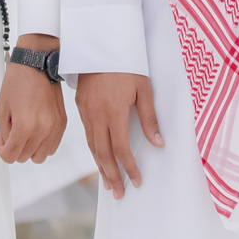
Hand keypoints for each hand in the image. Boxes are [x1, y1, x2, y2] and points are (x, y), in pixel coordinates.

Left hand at [0, 34, 65, 163]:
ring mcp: (54, 127)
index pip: (11, 156)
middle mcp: (42, 130)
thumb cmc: (19, 80)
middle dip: (14, 148)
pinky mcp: (62, 123)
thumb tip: (9, 143)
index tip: (2, 141)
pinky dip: (42, 143)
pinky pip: (52, 146)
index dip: (2, 150)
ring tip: (24, 132)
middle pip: (25, 158)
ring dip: (30, 149)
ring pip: (40, 156)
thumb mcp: (1, 108)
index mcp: (25, 126)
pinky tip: (35, 130)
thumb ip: (4, 131)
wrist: (38, 63)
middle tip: (10, 132)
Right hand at [74, 71, 162, 198]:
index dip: (129, 167)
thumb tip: (158, 144)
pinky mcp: (80, 107)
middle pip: (103, 154)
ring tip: (109, 184)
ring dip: (101, 168)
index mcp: (114, 111)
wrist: (99, 44)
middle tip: (120, 194)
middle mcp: (97, 115)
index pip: (121, 148)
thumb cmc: (126, 64)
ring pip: (92, 147)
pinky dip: (94, 152)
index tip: (136, 181)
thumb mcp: (144, 89)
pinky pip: (87, 135)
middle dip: (112, 176)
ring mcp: (86, 112)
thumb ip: (149, 118)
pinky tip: (99, 160)